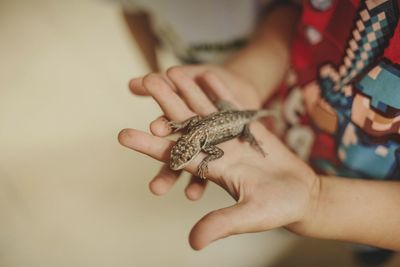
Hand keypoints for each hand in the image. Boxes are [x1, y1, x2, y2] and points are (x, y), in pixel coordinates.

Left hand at [119, 68, 319, 249]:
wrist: (302, 196)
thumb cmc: (279, 209)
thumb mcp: (250, 216)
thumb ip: (222, 224)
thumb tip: (192, 243)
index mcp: (211, 169)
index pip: (173, 154)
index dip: (148, 145)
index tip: (123, 134)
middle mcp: (216, 150)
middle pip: (185, 123)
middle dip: (166, 102)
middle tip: (147, 80)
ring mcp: (232, 136)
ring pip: (206, 109)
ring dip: (189, 90)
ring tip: (172, 69)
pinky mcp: (250, 128)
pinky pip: (232, 105)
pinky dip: (220, 89)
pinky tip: (206, 72)